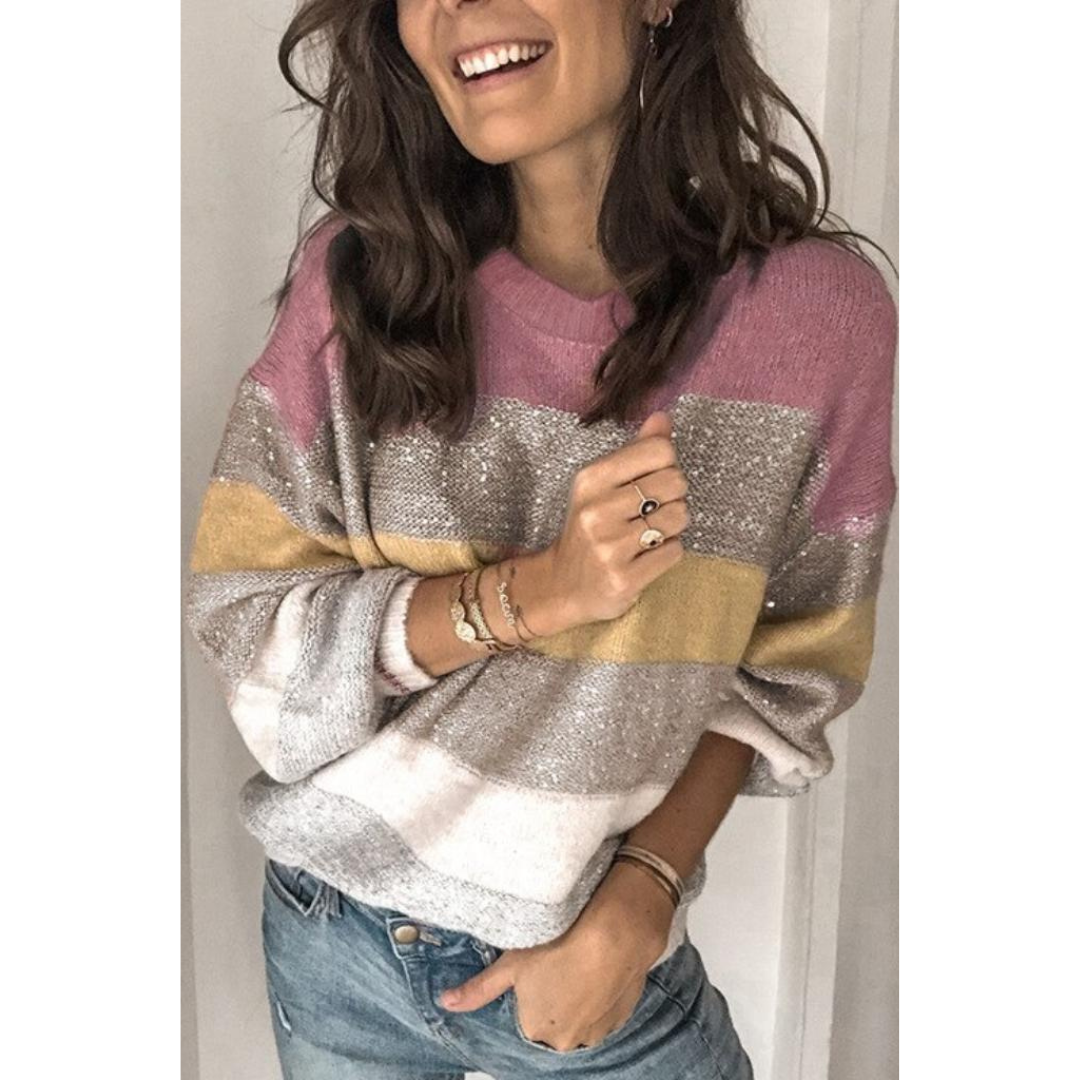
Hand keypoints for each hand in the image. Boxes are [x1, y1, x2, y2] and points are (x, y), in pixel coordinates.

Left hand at [437, 860, 674, 1051]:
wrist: (615, 933)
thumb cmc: (557, 944)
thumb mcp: (510, 963)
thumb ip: (479, 989)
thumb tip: (444, 1004)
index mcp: (535, 1029)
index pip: (527, 1014)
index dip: (532, 988)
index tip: (538, 965)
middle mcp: (565, 1040)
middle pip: (553, 1020)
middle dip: (554, 996)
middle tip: (557, 959)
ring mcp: (597, 1031)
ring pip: (581, 1015)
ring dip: (579, 997)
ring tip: (580, 960)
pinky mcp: (622, 1016)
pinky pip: (605, 1010)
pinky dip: (601, 993)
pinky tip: (600, 966)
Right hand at [543, 410, 690, 629]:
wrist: (562, 586)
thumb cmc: (588, 529)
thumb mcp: (601, 485)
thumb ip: (635, 450)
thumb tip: (663, 417)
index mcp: (590, 479)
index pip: (659, 450)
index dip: (666, 464)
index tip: (650, 481)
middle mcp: (597, 510)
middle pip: (675, 482)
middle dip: (673, 496)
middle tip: (651, 512)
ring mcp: (610, 546)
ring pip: (679, 517)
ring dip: (673, 526)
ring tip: (649, 534)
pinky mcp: (624, 578)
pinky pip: (675, 551)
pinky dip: (668, 552)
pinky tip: (645, 555)